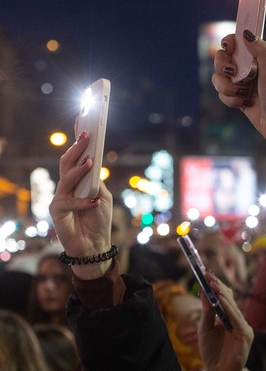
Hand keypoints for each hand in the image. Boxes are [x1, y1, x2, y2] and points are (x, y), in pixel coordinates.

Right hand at [49, 132, 113, 279]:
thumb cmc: (98, 220)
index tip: (85, 125)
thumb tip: (93, 164)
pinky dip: (83, 201)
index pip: (76, 159)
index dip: (78, 143)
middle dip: (77, 148)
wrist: (94, 245)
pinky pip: (68, 201)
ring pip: (65, 178)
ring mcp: (60, 197)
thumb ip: (97, 182)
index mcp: (78, 181)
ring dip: (78, 170)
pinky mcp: (57, 211)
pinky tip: (95, 201)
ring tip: (90, 162)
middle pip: (67, 163)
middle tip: (87, 135)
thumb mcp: (103, 197)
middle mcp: (66, 187)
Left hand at [198, 272, 253, 370]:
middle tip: (208, 274)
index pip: (225, 299)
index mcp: (230, 320)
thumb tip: (203, 291)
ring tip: (213, 283)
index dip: (216, 286)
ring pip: (233, 307)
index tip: (206, 274)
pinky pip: (237, 319)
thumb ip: (207, 312)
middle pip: (230, 300)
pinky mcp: (246, 336)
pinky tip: (220, 299)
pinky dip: (229, 308)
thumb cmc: (212, 353)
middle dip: (219, 286)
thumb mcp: (205, 329)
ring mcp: (244, 329)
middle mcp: (239, 322)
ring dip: (223, 295)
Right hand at [212, 32, 265, 146]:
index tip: (229, 48)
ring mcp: (242, 84)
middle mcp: (248, 69)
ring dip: (226, 87)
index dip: (228, 42)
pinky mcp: (238, 98)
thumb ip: (262, 51)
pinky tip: (244, 104)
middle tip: (232, 74)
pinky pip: (222, 94)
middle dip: (222, 67)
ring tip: (241, 94)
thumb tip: (246, 33)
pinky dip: (230, 100)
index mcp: (257, 59)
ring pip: (219, 79)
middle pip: (221, 59)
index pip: (236, 43)